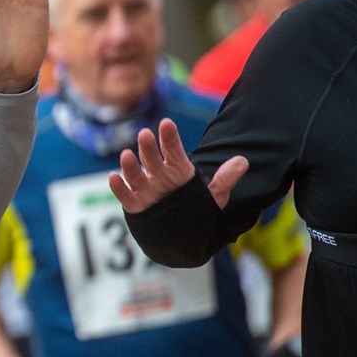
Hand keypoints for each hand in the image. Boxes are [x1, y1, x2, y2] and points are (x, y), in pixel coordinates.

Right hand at [108, 118, 248, 213]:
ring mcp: (145, 190)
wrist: (178, 233)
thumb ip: (225, 179)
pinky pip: (125, 196)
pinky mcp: (136, 206)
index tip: (167, 124)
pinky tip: (113, 177)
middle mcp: (158, 176)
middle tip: (146, 134)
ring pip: (135, 175)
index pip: (173, 150)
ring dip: (130, 165)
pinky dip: (118, 188)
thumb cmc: (193, 209)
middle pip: (152, 159)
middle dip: (148, 147)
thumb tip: (243, 161)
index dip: (169, 138)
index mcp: (177, 170)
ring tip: (127, 155)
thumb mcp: (213, 196)